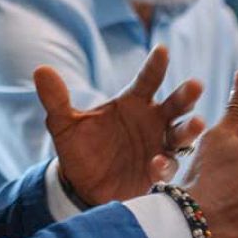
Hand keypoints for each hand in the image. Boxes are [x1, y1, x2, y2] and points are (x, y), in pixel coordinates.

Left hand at [36, 45, 203, 205]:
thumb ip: (56, 99)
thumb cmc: (79, 149)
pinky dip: (164, 164)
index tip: (162, 50)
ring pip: (181, 134)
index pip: (147, 79)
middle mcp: (153, 121)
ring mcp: (159, 146)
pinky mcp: (159, 172)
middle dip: (186, 95)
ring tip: (197, 124)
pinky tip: (155, 163)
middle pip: (175, 104)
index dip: (155, 66)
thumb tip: (40, 70)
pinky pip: (168, 166)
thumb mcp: (64, 125)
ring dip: (190, 129)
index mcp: (133, 102)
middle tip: (195, 85)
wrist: (81, 187)